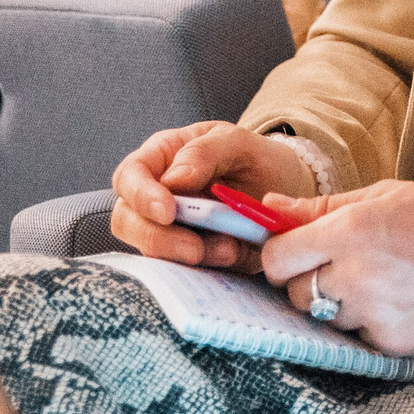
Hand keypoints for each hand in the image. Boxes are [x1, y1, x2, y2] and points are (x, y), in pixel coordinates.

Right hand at [111, 121, 314, 269]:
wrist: (285, 190)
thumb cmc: (255, 159)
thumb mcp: (238, 142)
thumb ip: (204, 152)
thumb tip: (173, 181)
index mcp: (162, 158)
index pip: (129, 176)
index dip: (140, 196)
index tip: (168, 212)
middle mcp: (157, 196)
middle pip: (128, 221)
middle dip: (159, 239)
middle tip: (196, 249)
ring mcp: (170, 230)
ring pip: (153, 253)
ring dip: (189, 256)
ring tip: (231, 250)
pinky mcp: (189, 257)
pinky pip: (183, 271)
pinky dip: (208, 268)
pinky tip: (236, 256)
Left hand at [256, 180, 413, 357]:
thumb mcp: (384, 194)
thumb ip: (322, 206)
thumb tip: (270, 205)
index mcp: (349, 231)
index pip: (276, 257)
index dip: (279, 253)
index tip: (295, 249)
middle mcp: (355, 276)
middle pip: (293, 293)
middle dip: (305, 279)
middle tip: (339, 264)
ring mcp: (374, 315)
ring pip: (325, 317)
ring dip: (338, 303)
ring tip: (379, 280)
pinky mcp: (394, 344)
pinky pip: (359, 337)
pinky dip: (369, 322)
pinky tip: (399, 300)